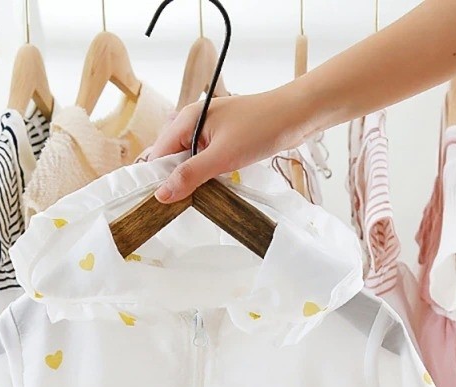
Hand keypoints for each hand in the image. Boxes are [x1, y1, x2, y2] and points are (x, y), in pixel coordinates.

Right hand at [149, 90, 304, 203]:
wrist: (298, 114)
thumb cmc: (262, 127)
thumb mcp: (222, 157)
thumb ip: (190, 175)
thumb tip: (162, 194)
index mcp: (187, 119)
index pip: (158, 152)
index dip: (157, 178)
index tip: (160, 203)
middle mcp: (194, 121)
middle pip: (171, 156)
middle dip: (174, 179)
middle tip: (181, 203)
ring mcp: (210, 129)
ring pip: (189, 159)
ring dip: (191, 177)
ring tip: (196, 196)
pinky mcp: (224, 137)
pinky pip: (205, 158)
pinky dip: (205, 172)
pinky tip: (212, 185)